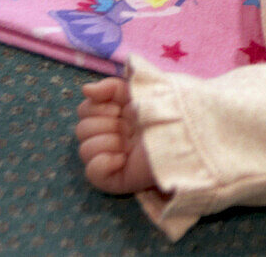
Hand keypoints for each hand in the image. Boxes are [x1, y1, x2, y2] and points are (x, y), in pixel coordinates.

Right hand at [76, 77, 155, 193]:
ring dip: (106, 142)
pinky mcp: (115, 179)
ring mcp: (112, 158)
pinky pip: (91, 172)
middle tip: (126, 127)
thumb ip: (110, 86)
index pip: (84, 110)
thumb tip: (85, 90)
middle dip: (103, 124)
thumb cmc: (165, 109)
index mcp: (114, 115)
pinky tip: (122, 159)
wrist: (184, 133)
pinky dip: (103, 163)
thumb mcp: (138, 89)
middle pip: (81, 129)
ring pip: (84, 150)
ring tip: (127, 144)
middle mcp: (110, 136)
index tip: (117, 108)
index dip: (96, 107)